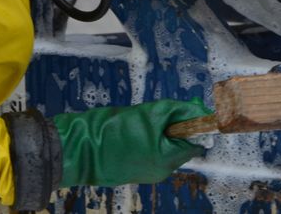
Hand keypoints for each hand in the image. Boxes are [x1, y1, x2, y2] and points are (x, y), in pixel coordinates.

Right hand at [52, 98, 210, 187]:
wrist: (79, 149)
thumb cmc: (114, 131)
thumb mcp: (150, 113)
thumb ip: (178, 111)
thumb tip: (200, 111)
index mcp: (169, 160)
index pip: (196, 142)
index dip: (192, 122)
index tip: (182, 107)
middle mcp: (161, 171)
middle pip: (179, 144)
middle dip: (171, 125)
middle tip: (154, 112)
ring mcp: (146, 172)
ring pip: (164, 147)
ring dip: (157, 131)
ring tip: (138, 121)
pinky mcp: (133, 169)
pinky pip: (149, 152)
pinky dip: (146, 139)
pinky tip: (130, 131)